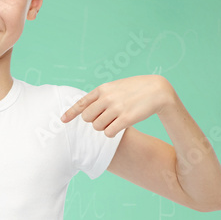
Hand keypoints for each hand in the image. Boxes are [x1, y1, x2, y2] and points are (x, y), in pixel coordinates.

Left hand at [60, 75, 174, 136]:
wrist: (158, 90)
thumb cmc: (136, 89)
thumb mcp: (116, 87)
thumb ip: (102, 96)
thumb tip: (87, 110)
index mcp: (103, 89)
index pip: (81, 103)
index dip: (71, 113)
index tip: (62, 120)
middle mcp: (107, 98)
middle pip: (88, 118)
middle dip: (93, 121)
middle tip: (104, 119)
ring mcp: (116, 108)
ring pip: (97, 127)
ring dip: (103, 127)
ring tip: (114, 121)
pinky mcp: (126, 119)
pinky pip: (108, 133)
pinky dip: (111, 132)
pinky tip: (118, 127)